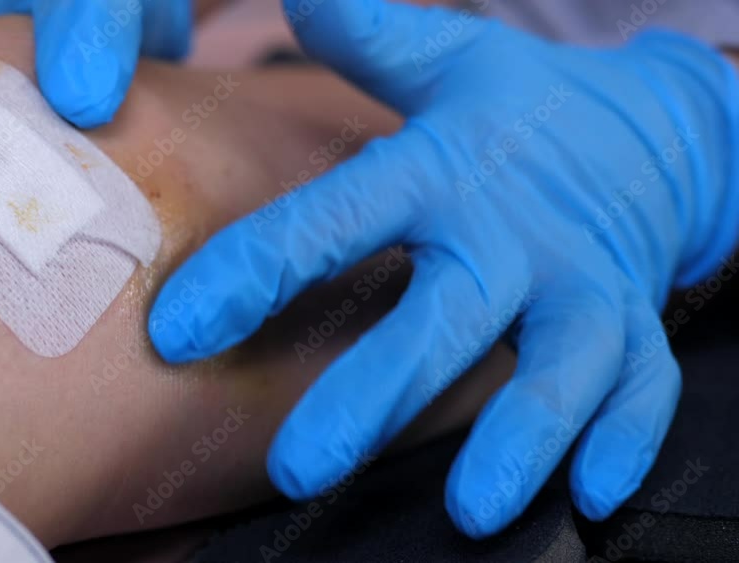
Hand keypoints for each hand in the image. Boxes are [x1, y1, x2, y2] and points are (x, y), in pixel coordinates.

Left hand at [148, 0, 738, 537]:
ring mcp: (582, 287)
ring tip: (471, 503)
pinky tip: (591, 492)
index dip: (258, 272)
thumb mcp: (448, 63)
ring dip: (516, 434)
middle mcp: (513, 237)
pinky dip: (620, 440)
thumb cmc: (519, 111)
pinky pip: (640, 390)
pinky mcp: (633, 326)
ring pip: (553, 368)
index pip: (340, 218)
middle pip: (441, 316)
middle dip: (371, 393)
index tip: (181, 330)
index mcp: (447, 171)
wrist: (650, 134)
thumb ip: (370, 37)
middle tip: (299, 464)